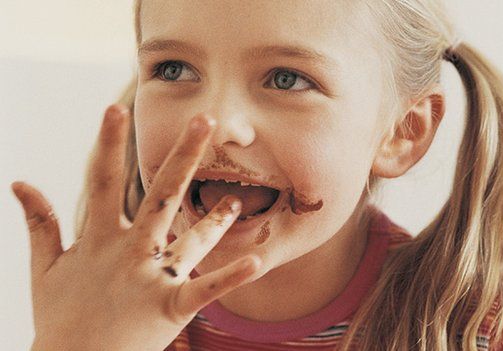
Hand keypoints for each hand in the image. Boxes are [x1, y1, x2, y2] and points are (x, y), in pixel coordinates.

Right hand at [12, 105, 260, 350]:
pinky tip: (256, 260)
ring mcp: (150, 278)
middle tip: (205, 119)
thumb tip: (20, 182)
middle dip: (183, 156)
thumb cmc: (61, 318)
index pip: (102, 181)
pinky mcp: (169, 306)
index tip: (115, 108)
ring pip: (189, 238)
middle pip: (159, 195)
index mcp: (99, 239)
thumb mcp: (45, 268)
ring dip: (215, 217)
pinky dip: (231, 276)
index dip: (107, 144)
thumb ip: (39, 223)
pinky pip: (204, 289)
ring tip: (237, 198)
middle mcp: (128, 252)